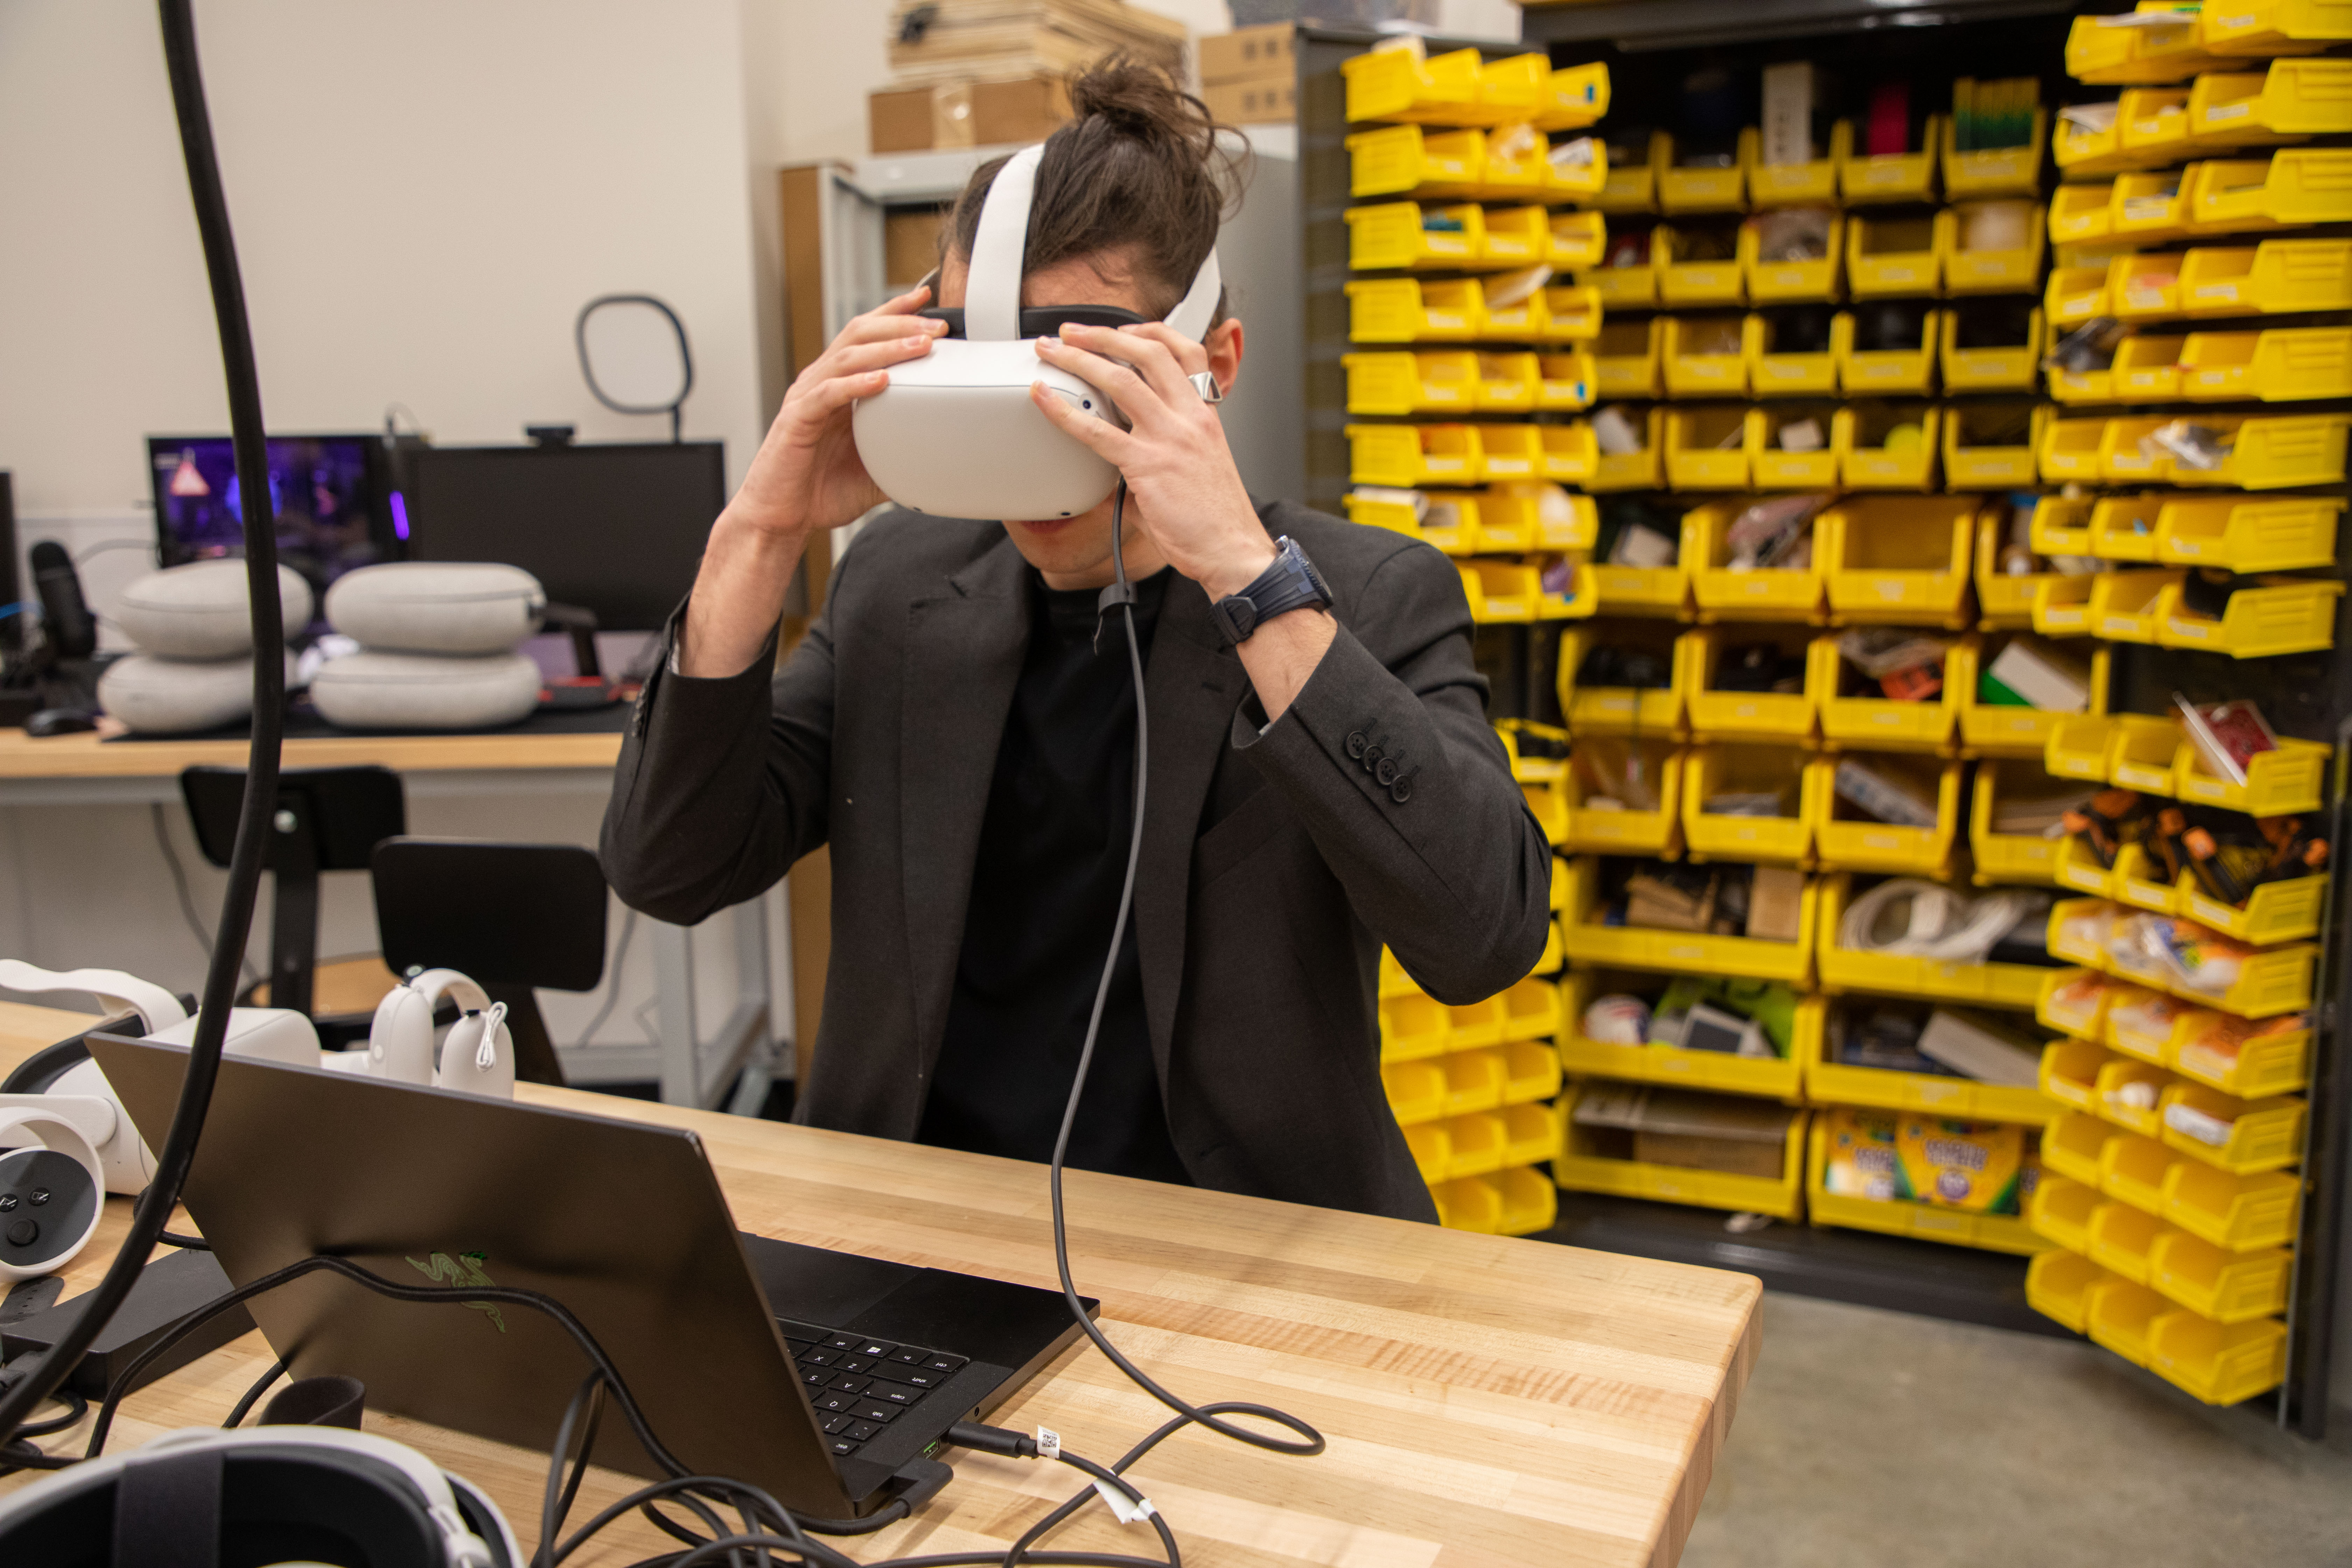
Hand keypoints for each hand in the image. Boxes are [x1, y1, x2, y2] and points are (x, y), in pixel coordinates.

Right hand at [727, 285, 948, 538]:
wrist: (781, 518)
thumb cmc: (821, 489)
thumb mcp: (876, 468)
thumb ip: (903, 451)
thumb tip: (944, 453)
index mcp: (839, 385)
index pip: (867, 335)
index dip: (895, 312)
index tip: (928, 300)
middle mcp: (821, 382)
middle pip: (859, 334)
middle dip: (899, 324)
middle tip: (936, 328)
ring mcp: (806, 398)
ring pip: (846, 358)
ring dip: (886, 349)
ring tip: (919, 346)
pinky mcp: (796, 421)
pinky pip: (827, 394)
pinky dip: (855, 385)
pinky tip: (882, 381)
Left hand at [1030, 322, 1273, 597]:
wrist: (1233, 550)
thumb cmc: (1215, 518)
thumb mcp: (1197, 468)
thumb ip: (1161, 452)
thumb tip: (1122, 460)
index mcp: (1205, 415)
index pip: (1185, 352)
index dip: (1151, 332)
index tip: (1123, 329)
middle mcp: (1190, 418)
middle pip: (1148, 353)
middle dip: (1103, 335)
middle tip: (1071, 331)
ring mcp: (1169, 438)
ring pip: (1120, 381)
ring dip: (1079, 359)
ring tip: (1051, 351)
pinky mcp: (1148, 465)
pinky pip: (1098, 431)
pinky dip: (1064, 411)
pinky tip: (1044, 399)